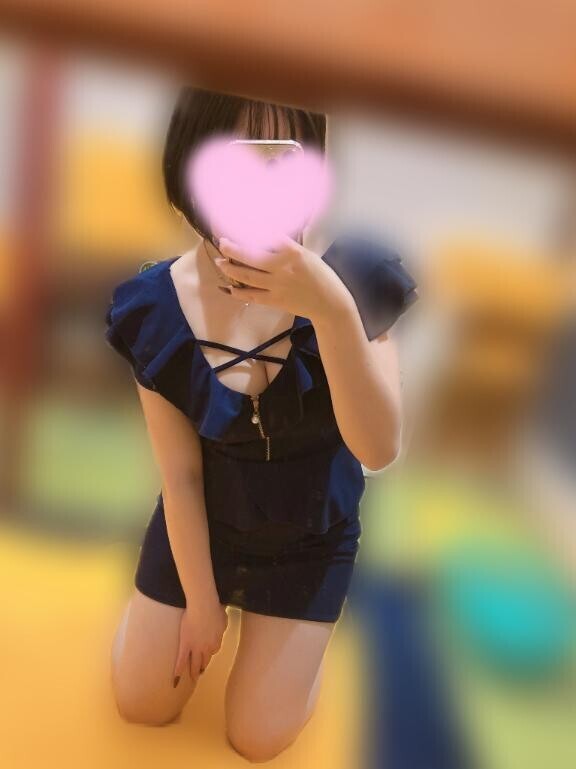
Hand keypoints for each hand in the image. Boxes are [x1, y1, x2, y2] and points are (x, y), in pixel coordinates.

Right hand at [173, 593, 227, 685]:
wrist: (204, 607)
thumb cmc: (215, 609)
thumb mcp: (223, 618)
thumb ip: (221, 626)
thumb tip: (219, 627)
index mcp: (217, 641)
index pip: (214, 650)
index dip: (210, 650)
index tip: (208, 651)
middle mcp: (207, 648)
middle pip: (206, 660)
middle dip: (203, 666)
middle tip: (201, 671)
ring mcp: (196, 648)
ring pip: (195, 664)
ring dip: (194, 672)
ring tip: (193, 679)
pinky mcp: (185, 645)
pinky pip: (181, 660)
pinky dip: (179, 670)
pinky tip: (176, 680)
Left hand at [215, 235, 353, 321]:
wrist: (330, 304)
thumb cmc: (321, 277)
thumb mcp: (307, 255)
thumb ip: (287, 247)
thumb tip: (267, 237)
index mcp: (293, 253)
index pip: (267, 237)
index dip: (251, 231)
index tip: (239, 224)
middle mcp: (283, 268)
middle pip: (251, 257)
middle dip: (233, 249)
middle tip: (222, 243)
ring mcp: (278, 286)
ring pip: (248, 276)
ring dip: (231, 269)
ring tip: (220, 263)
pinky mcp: (276, 301)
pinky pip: (253, 296)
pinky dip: (239, 292)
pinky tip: (230, 288)